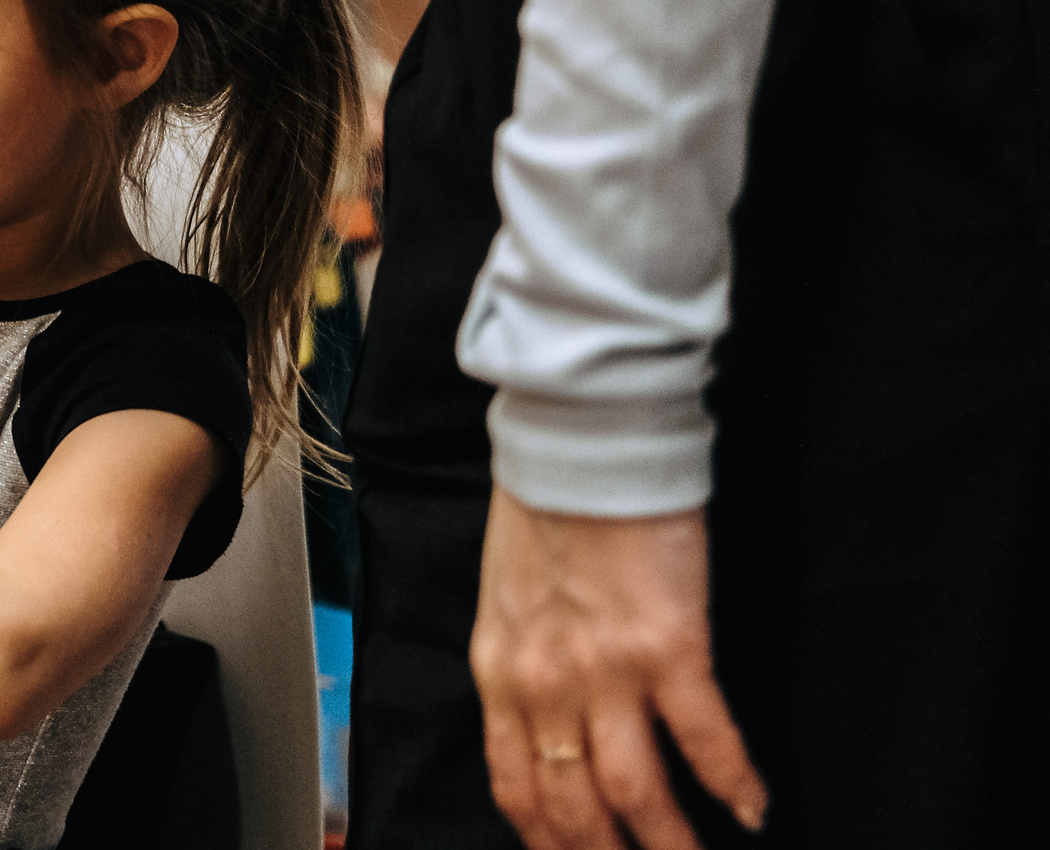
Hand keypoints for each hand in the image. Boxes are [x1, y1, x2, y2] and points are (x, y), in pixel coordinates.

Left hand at [471, 489, 766, 849]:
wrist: (579, 442)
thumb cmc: (544, 506)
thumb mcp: (505, 598)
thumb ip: (524, 662)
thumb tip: (552, 718)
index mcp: (500, 672)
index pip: (517, 785)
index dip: (549, 841)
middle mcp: (544, 684)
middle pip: (575, 806)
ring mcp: (606, 670)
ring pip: (635, 791)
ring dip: (670, 843)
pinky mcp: (667, 646)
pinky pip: (704, 737)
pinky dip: (731, 782)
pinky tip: (752, 808)